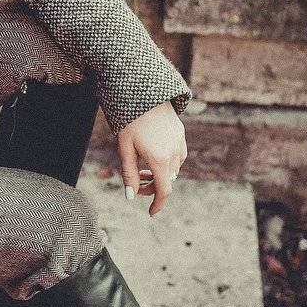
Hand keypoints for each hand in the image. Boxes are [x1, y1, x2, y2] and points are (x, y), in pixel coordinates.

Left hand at [116, 102, 186, 216]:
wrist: (143, 93)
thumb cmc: (130, 121)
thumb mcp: (125, 149)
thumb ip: (129, 174)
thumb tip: (131, 197)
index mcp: (159, 160)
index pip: (164, 192)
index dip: (158, 204)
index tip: (151, 213)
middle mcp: (173, 154)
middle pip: (167, 182)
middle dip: (153, 187)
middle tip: (138, 183)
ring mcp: (179, 144)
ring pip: (174, 170)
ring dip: (161, 175)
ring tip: (145, 167)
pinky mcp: (181, 135)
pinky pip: (178, 156)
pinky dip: (169, 163)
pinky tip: (156, 155)